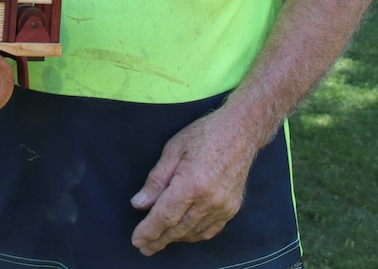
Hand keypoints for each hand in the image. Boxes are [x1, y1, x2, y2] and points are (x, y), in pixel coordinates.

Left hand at [129, 109, 256, 255]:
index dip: (149, 231)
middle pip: (178, 228)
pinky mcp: (232, 208)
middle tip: (143, 247)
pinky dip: (194, 235)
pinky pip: (210, 230)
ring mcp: (223, 207)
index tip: (136, 240)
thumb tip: (140, 204)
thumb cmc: (204, 134)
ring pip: (194, 232)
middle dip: (158, 240)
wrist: (240, 131)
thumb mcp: (173, 149)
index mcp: (192, 183)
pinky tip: (183, 234)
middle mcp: (209, 200)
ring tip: (158, 240)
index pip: (165, 215)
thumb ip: (156, 180)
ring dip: (175, 239)